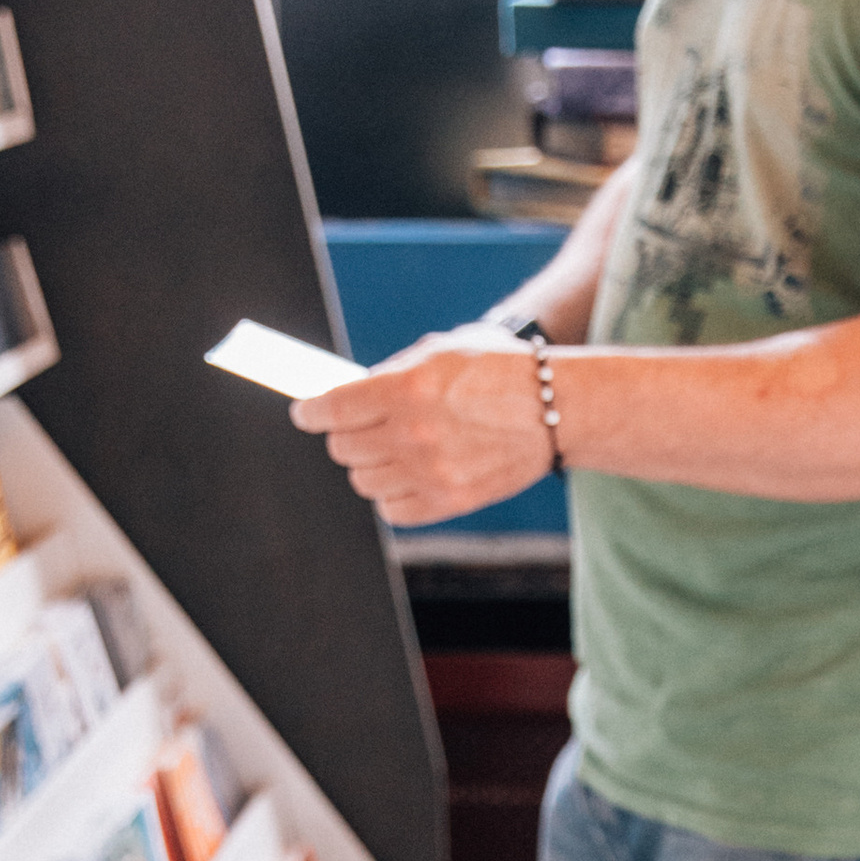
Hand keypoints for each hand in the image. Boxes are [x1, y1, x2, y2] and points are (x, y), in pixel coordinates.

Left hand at [290, 326, 558, 524]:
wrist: (555, 408)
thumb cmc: (497, 370)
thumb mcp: (440, 351)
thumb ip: (389, 374)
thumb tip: (342, 397)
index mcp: (408, 387)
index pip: (333, 409)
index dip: (310, 412)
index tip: (304, 413)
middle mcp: (415, 433)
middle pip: (343, 448)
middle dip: (344, 435)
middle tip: (359, 427)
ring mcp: (432, 472)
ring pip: (363, 481)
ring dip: (369, 465)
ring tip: (392, 449)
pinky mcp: (450, 502)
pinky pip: (392, 509)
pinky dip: (391, 494)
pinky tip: (407, 474)